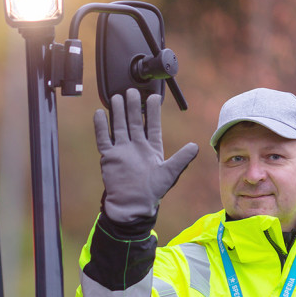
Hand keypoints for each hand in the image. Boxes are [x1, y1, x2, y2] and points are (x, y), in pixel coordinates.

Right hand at [94, 88, 198, 223]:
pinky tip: (100, 113)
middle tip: (132, 90)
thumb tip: (196, 146)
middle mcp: (136, 146)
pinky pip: (104, 138)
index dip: (152, 111)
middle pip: (133, 121)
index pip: (152, 125)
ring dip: (118, 112)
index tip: (154, 97)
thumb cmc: (151, 192)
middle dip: (133, 106)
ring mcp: (122, 150)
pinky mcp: (109, 157)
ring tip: (117, 96)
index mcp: (151, 148)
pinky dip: (101, 126)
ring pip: (119, 126)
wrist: (131, 206)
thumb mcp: (170, 174)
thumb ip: (181, 159)